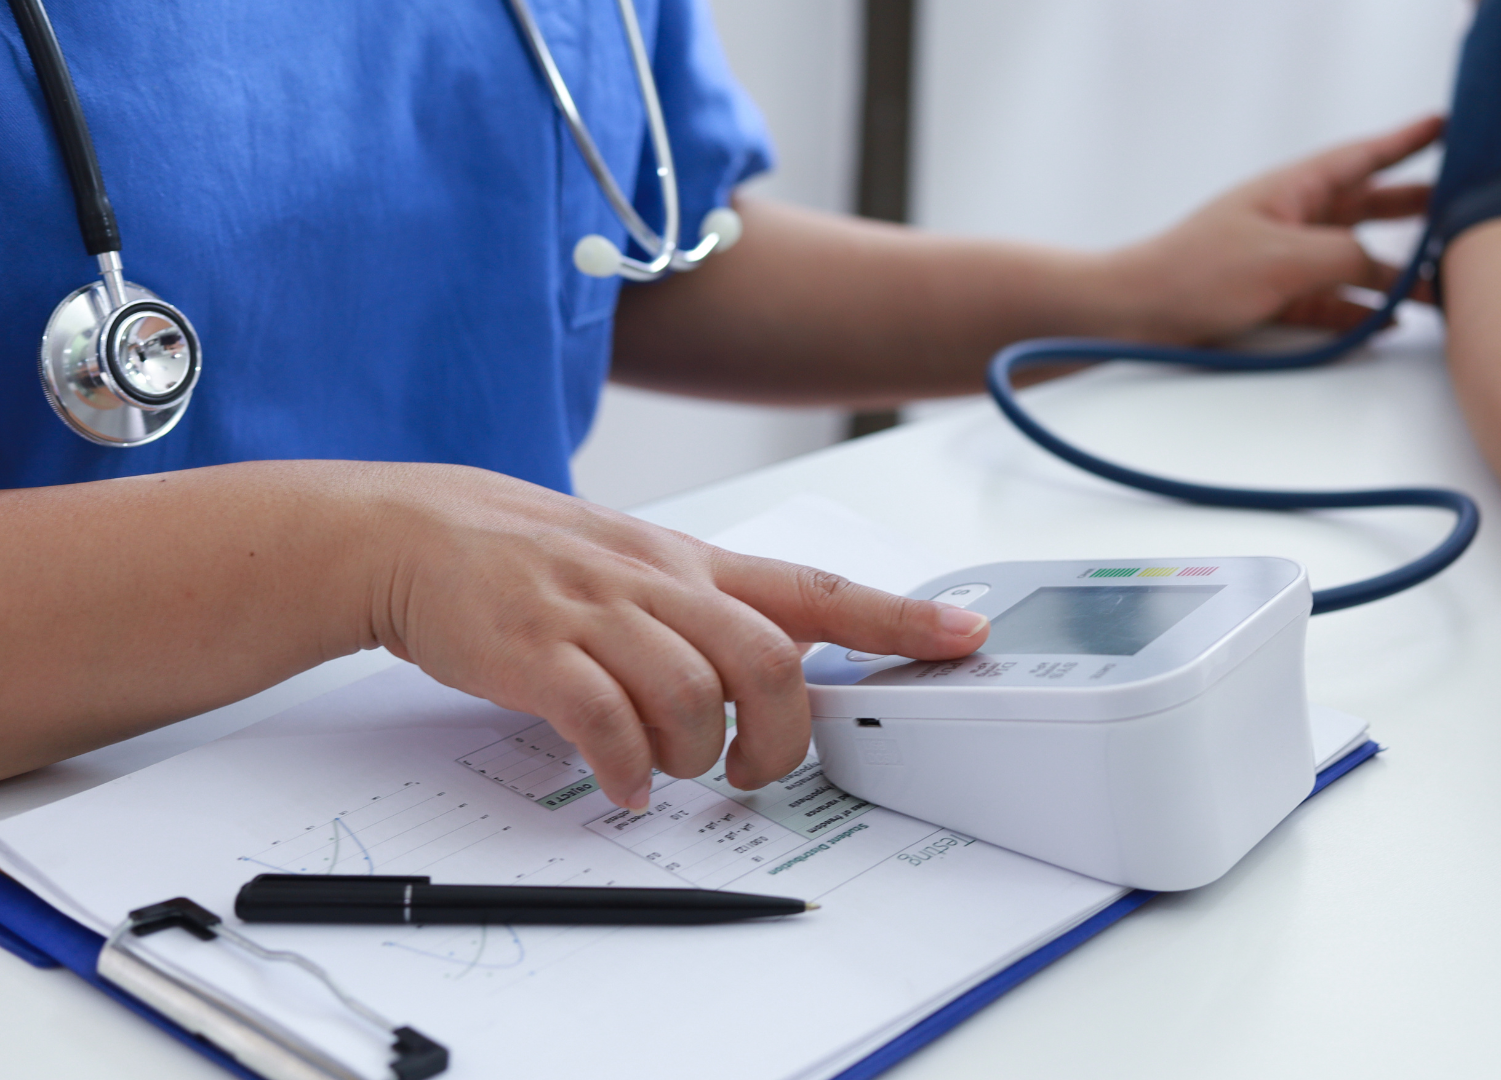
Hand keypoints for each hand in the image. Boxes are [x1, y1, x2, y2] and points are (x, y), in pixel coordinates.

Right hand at [364, 465, 988, 807]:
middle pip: (767, 660)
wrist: (418, 533)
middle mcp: (658, 582)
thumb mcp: (642, 566)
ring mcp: (597, 614)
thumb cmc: (543, 562)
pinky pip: (606, 721)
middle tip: (753, 770)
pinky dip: (627, 768)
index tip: (966, 636)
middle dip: (780, 737)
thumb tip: (784, 675)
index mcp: (694, 564)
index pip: (817, 589)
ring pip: (692, 696)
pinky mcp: (537, 652)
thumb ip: (712, 614)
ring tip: (670, 770)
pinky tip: (623, 781)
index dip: (898, 617)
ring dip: (695, 757)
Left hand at [1107, 114, 1441, 342]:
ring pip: (1356, 262)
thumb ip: (1348, 259)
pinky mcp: (1274, 302)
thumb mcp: (1285, 259)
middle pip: (1370, 209)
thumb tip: (1391, 273)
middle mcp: (1293, 220)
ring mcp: (1284, 262)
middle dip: (1417, 209)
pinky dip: (1361, 311)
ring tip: (1442, 283)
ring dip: (1396, 274)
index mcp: (1294, 189)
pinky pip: (1333, 303)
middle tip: (1463, 206)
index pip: (1364, 157)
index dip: (1409, 141)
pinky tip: (1388, 322)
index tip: (1449, 125)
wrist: (1135, 318)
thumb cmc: (1195, 274)